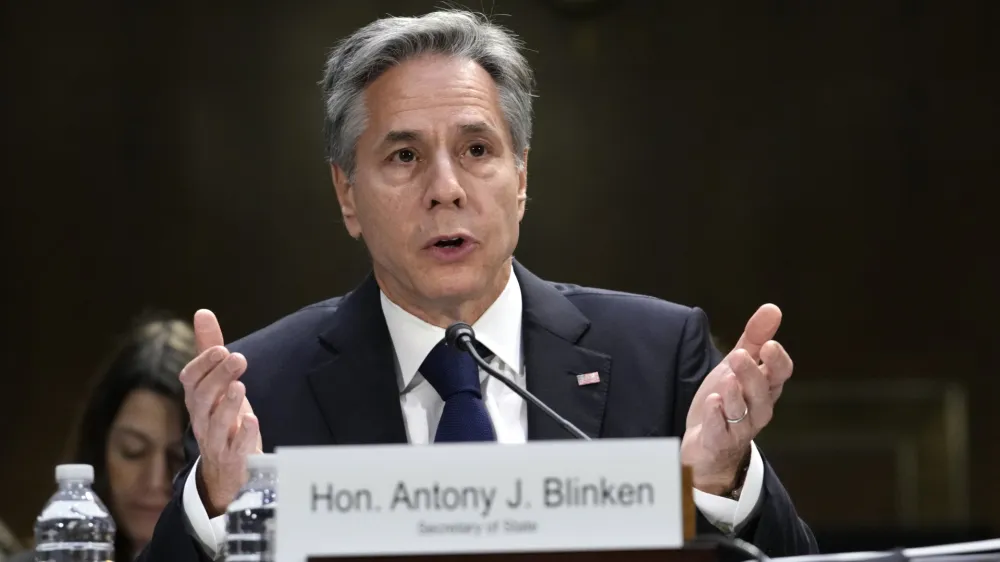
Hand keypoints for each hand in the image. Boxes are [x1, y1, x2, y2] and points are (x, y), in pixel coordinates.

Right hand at [178, 309, 261, 516]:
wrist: (225, 468)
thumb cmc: (222, 418)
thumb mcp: (217, 383)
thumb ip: (210, 349)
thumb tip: (203, 313)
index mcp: (198, 400)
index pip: (190, 380)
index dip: (203, 365)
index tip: (221, 349)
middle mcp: (202, 419)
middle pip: (202, 399)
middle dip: (218, 377)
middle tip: (238, 358)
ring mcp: (217, 441)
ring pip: (215, 425)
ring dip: (228, 405)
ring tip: (240, 387)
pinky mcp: (234, 458)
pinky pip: (235, 449)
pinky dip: (243, 435)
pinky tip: (252, 421)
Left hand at [681, 304, 793, 494]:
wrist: (707, 444)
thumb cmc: (727, 400)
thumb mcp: (737, 365)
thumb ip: (754, 338)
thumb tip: (773, 308)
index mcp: (765, 387)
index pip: (780, 374)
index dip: (777, 361)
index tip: (768, 344)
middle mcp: (757, 408)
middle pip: (761, 392)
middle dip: (752, 374)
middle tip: (739, 355)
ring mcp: (739, 427)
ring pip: (743, 412)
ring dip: (735, 395)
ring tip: (727, 378)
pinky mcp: (718, 441)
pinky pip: (720, 431)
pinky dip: (717, 418)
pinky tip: (712, 402)